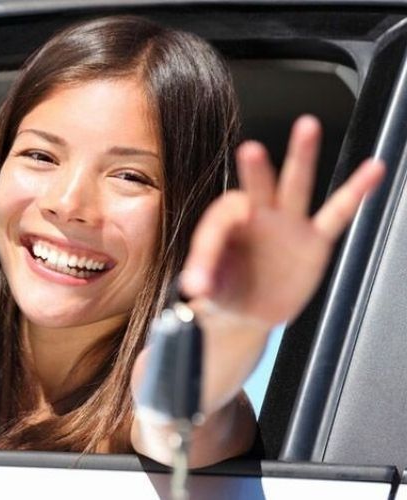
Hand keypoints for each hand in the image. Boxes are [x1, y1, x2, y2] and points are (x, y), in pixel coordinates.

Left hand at [180, 115, 384, 327]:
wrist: (248, 310)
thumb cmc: (225, 290)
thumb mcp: (208, 289)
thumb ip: (202, 281)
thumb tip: (196, 287)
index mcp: (226, 224)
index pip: (221, 218)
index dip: (212, 240)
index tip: (203, 273)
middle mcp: (258, 215)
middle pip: (257, 185)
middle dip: (255, 169)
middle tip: (250, 150)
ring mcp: (288, 224)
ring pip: (296, 184)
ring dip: (302, 156)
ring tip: (307, 126)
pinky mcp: (315, 240)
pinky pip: (337, 214)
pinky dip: (356, 192)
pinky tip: (371, 170)